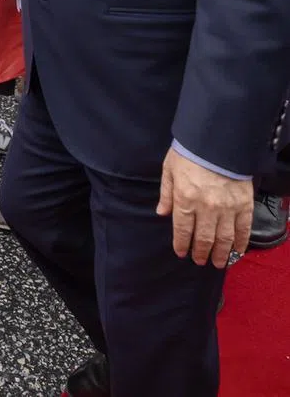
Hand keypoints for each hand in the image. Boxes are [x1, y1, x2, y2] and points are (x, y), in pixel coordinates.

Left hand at [156, 146, 252, 267]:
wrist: (216, 142)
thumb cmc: (188, 154)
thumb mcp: (169, 169)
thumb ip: (166, 194)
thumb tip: (161, 213)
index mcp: (185, 199)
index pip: (183, 230)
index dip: (181, 244)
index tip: (181, 253)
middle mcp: (206, 208)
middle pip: (204, 238)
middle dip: (201, 253)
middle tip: (200, 261)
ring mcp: (227, 208)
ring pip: (224, 238)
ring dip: (221, 253)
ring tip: (218, 262)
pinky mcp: (244, 205)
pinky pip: (243, 229)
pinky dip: (241, 242)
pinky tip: (237, 250)